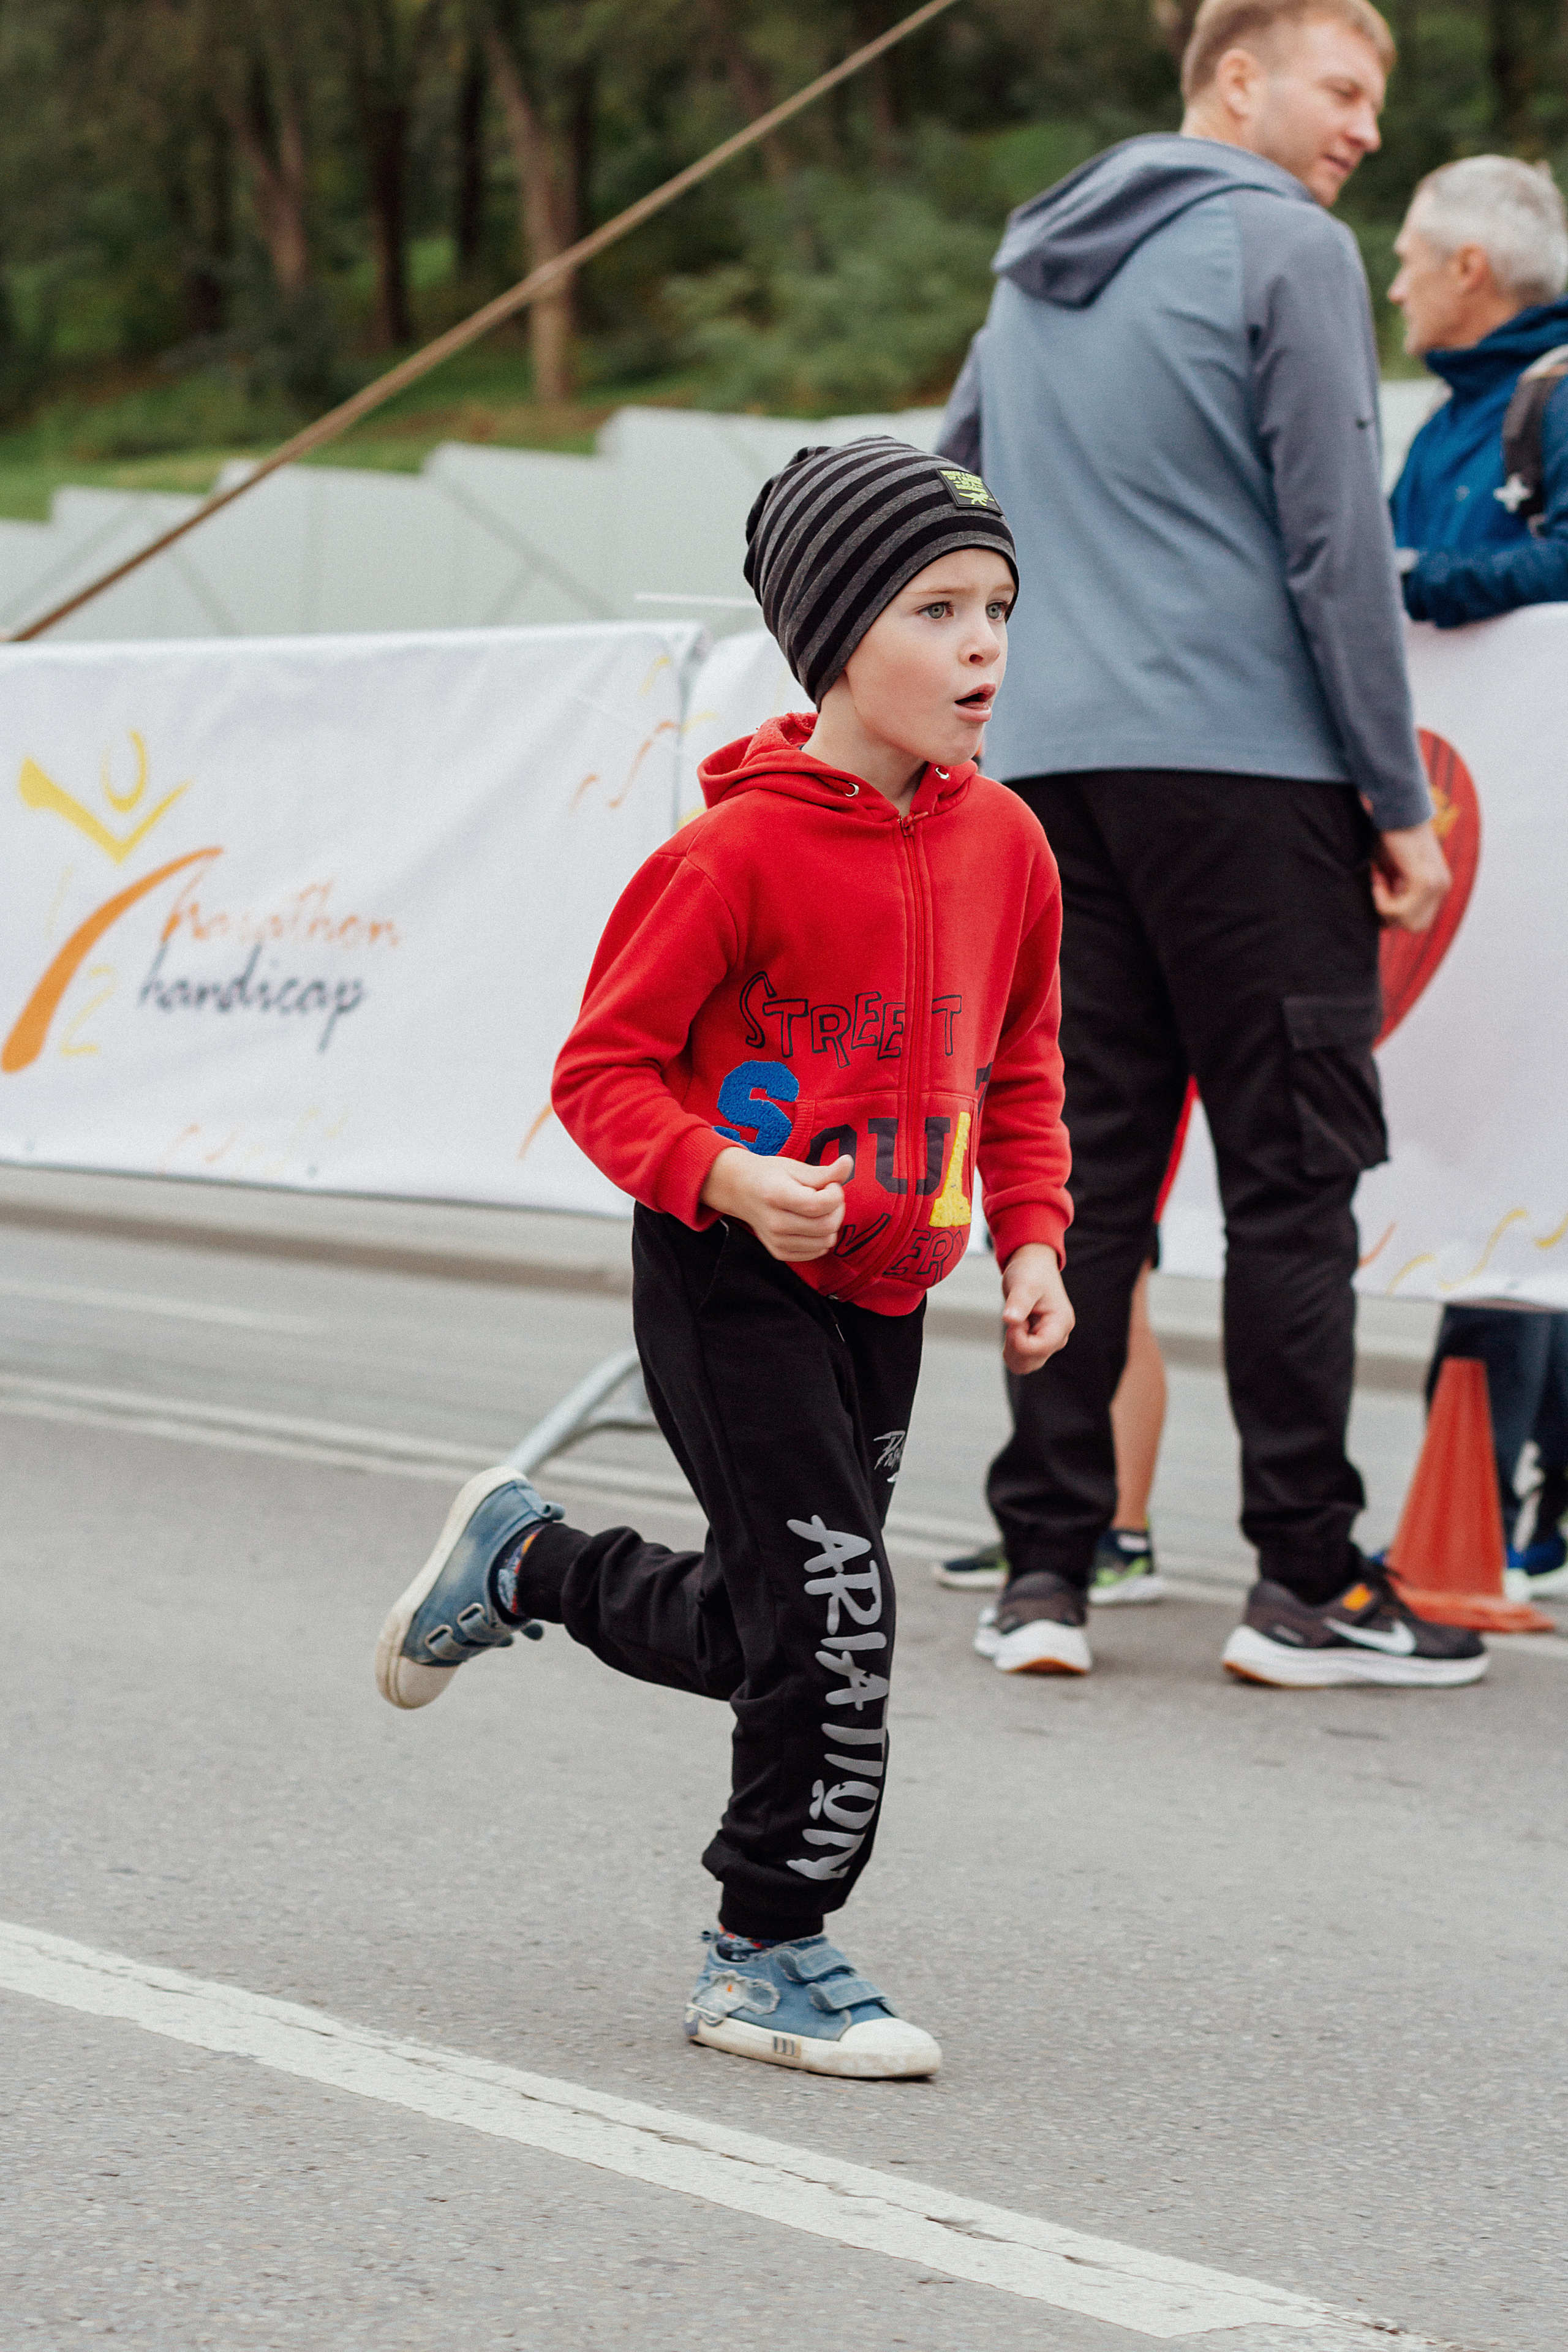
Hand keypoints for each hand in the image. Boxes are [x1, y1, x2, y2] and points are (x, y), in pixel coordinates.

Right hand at [700, 1149, 852, 1262]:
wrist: (740, 1191)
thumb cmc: (770, 1176)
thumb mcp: (795, 1168)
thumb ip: (825, 1171)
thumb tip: (849, 1162)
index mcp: (776, 1196)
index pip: (820, 1205)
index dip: (835, 1194)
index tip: (830, 1184)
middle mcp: (775, 1223)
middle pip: (827, 1226)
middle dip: (837, 1209)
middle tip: (828, 1196)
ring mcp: (776, 1241)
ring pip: (826, 1242)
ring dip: (831, 1224)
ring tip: (818, 1210)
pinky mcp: (780, 1253)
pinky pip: (817, 1252)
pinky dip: (821, 1238)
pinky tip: (811, 1223)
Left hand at [1000, 1243, 1073, 1375]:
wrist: (1032, 1266)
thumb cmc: (1030, 1272)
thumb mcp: (1023, 1284)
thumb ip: (1018, 1303)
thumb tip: (1010, 1320)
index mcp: (1061, 1323)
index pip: (1040, 1347)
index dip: (1019, 1340)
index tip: (1013, 1321)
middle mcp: (1058, 1336)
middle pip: (1032, 1361)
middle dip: (1014, 1346)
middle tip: (1013, 1319)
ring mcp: (1049, 1342)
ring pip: (1026, 1364)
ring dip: (1012, 1349)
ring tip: (1015, 1323)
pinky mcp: (1039, 1343)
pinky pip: (1023, 1359)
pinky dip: (1012, 1349)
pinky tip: (1013, 1329)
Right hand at [1372, 819, 1449, 932]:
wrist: (1395, 810)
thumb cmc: (1390, 835)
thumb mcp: (1393, 870)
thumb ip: (1395, 891)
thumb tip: (1383, 919)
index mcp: (1438, 885)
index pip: (1419, 921)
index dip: (1396, 914)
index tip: (1382, 889)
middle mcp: (1442, 886)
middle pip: (1415, 926)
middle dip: (1392, 916)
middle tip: (1379, 888)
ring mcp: (1436, 884)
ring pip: (1407, 922)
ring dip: (1384, 907)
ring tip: (1378, 881)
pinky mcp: (1424, 881)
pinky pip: (1399, 910)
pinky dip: (1382, 900)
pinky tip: (1378, 879)